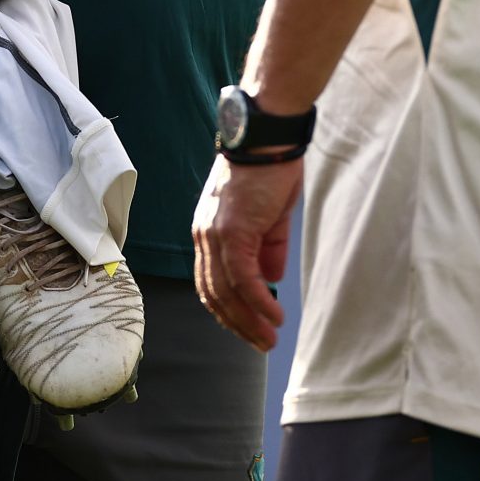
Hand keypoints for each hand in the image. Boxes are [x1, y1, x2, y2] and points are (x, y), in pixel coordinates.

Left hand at [192, 153, 301, 350]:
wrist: (267, 136)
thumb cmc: (270, 168)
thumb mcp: (271, 215)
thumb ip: (269, 249)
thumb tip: (271, 280)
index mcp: (208, 232)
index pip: (210, 282)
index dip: (228, 310)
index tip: (248, 327)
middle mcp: (205, 236)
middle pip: (215, 294)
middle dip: (238, 324)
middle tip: (261, 344)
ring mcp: (216, 234)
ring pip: (227, 292)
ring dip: (248, 321)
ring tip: (269, 340)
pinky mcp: (233, 231)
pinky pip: (243, 278)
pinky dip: (258, 302)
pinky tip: (275, 316)